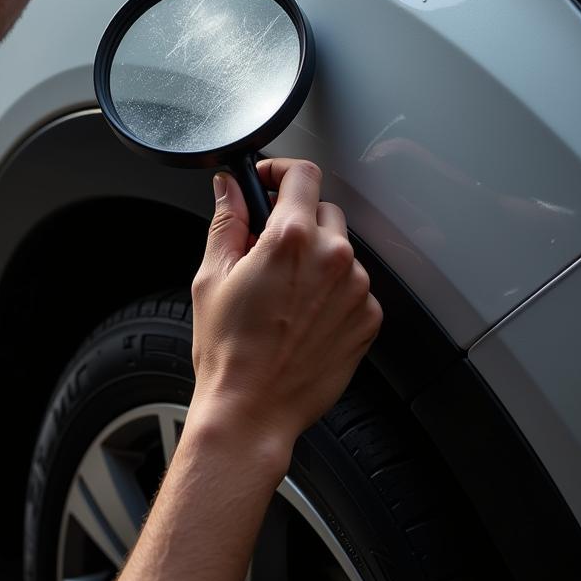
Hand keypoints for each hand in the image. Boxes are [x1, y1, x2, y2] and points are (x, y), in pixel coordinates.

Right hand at [189, 158, 381, 461]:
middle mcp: (332, 257)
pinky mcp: (368, 317)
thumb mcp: (212, 275)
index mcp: (291, 239)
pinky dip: (332, 289)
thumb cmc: (228, 350)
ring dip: (316, 256)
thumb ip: (227, 221)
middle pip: (322, 209)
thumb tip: (228, 188)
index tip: (267, 180)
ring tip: (283, 291)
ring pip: (340, 248)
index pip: (302, 174)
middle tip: (267, 247)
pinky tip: (303, 314)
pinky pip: (353, 285)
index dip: (280, 170)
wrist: (252, 410)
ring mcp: (356, 288)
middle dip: (295, 219)